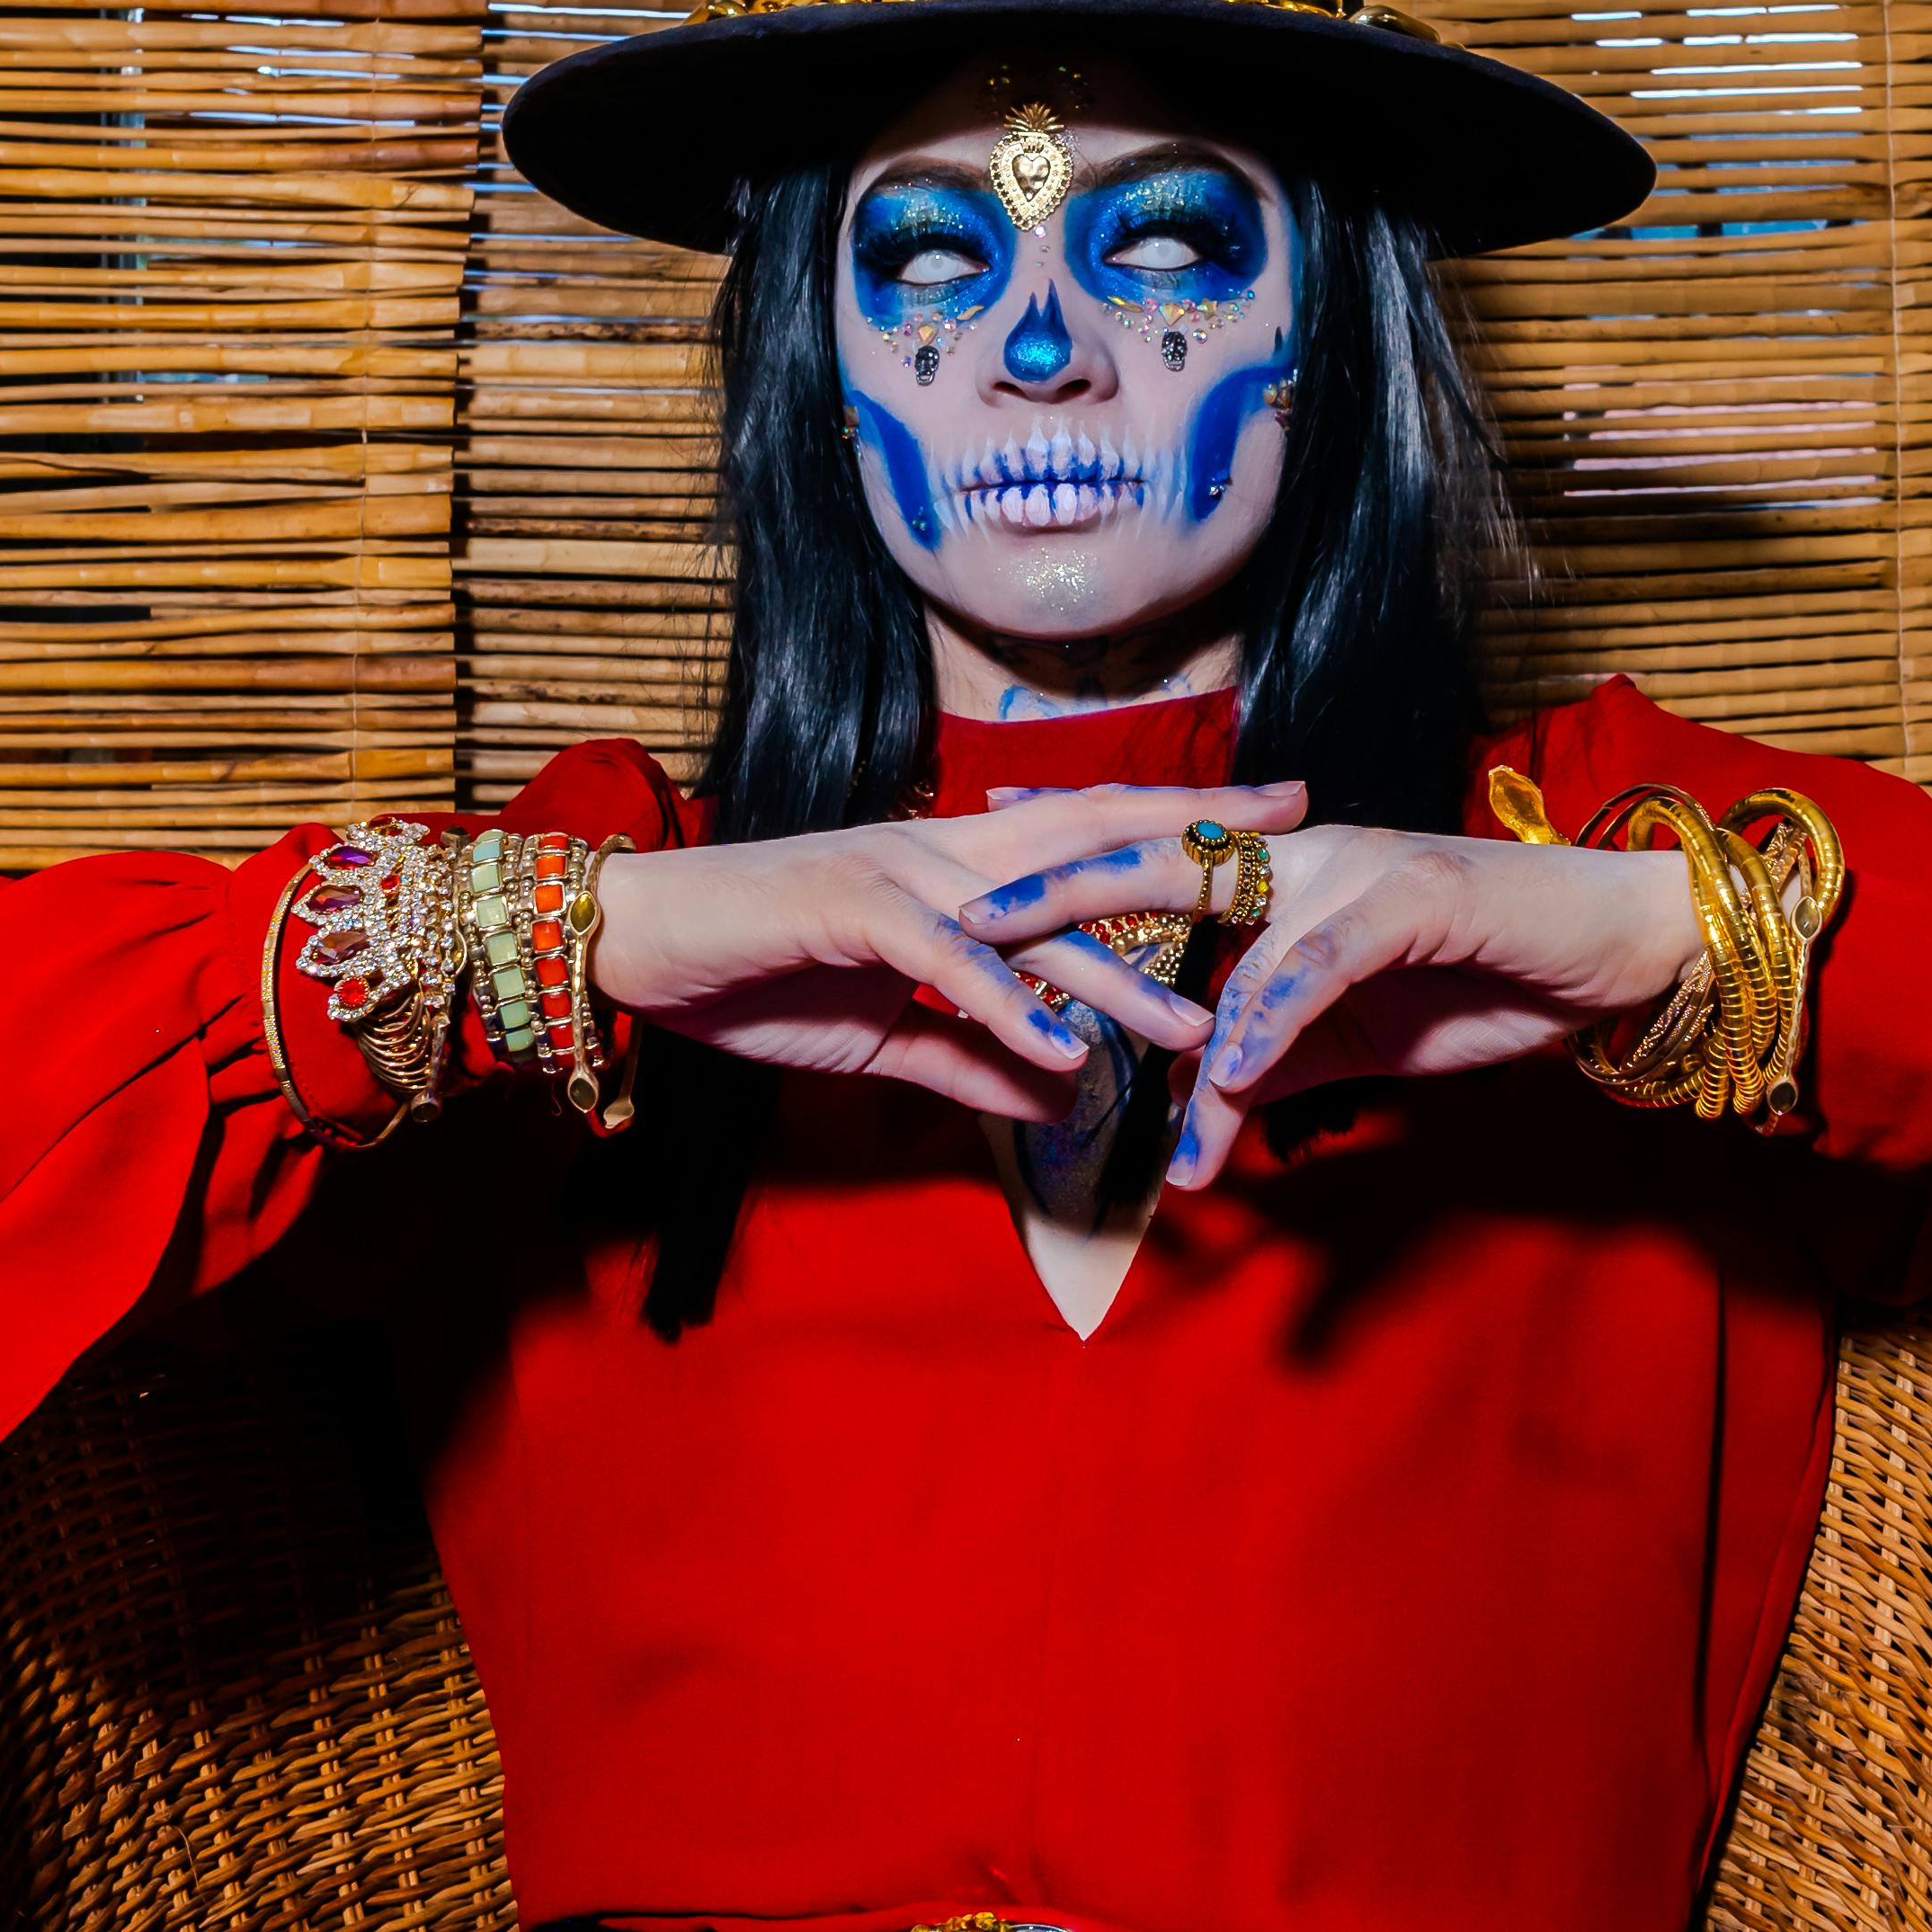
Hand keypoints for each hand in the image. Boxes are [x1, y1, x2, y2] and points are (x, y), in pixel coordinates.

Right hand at [588, 783, 1304, 1122]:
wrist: (638, 946)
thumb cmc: (757, 978)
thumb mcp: (888, 1038)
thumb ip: (978, 1065)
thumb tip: (1069, 1104)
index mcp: (959, 873)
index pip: (1089, 840)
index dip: (1178, 827)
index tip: (1271, 827)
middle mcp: (944, 857)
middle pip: (1090, 841)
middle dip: (1192, 840)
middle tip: (1293, 842)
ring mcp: (898, 875)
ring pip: (1033, 919)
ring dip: (1116, 979)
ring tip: (1194, 1031)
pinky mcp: (848, 912)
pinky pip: (947, 963)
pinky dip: (1005, 1007)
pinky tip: (1061, 1055)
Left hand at [954, 813, 1702, 1186]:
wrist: (1611, 950)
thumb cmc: (1483, 978)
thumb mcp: (1349, 1037)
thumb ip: (1267, 1069)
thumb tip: (1193, 1119)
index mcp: (1281, 874)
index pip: (1143, 860)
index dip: (1053, 867)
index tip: (960, 886)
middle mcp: (1304, 852)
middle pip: (1149, 858)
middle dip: (1049, 888)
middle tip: (960, 926)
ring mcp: (1356, 867)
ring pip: (1224, 924)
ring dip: (1146, 997)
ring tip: (1070, 1032)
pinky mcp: (1415, 900)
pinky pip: (1317, 965)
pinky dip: (1267, 1019)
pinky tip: (1224, 1074)